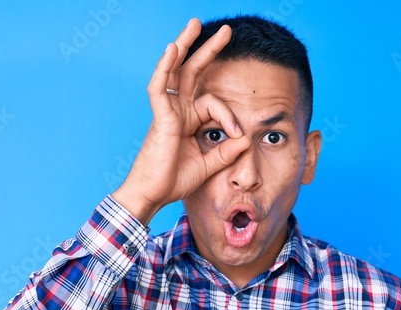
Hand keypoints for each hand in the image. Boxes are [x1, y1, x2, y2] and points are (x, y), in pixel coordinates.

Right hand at [111, 17, 250, 225]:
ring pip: (175, 70)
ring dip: (186, 46)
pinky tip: (173, 49)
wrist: (153, 195)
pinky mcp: (160, 117)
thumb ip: (226, 152)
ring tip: (196, 24)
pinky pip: (159, 86)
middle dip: (208, 50)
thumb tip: (246, 139)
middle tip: (226, 31)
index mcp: (188, 121)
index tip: (239, 134)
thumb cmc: (173, 181)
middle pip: (192, 72)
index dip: (229, 116)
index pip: (213, 103)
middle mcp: (178, 111)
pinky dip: (164, 67)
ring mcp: (168, 111)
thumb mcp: (209, 165)